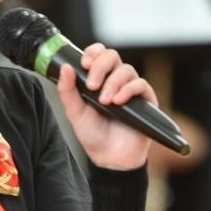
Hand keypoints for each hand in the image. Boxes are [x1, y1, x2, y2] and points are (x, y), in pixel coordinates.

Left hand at [56, 44, 156, 170]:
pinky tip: (118, 101)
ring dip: (113, 82)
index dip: (93, 52)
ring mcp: (131, 89)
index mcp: (99, 79)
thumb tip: (65, 67)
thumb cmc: (93, 135)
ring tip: (105, 101)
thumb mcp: (75, 113)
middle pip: (113, 56)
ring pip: (126, 70)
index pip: (99, 54)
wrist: (109, 158)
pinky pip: (140, 84)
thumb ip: (67, 91)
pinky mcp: (145, 100)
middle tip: (92, 85)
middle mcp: (116, 80)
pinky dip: (128, 90)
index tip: (84, 63)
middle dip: (101, 66)